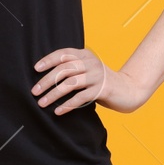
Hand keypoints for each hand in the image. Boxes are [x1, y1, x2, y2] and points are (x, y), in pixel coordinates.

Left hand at [32, 47, 147, 114]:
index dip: (48, 60)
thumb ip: (72, 70)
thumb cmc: (101, 82)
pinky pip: (81, 97)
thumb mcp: (87, 71)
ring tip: (42, 103)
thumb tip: (46, 78)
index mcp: (85, 55)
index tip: (36, 69)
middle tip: (35, 91)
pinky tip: (58, 111)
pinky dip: (68, 104)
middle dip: (47, 80)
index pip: (63, 54)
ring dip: (54, 94)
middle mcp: (91, 62)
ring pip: (70, 83)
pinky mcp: (103, 90)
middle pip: (64, 69)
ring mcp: (97, 76)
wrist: (128, 90)